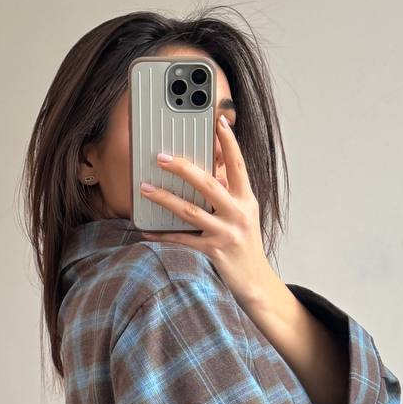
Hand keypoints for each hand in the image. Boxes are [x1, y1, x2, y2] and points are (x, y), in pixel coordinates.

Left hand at [137, 114, 274, 314]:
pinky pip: (182, 239)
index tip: (220, 121)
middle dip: (183, 168)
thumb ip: (229, 195)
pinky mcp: (214, 251)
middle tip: (161, 157)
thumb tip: (212, 175)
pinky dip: (162, 235)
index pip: (238, 166)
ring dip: (165, 198)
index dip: (229, 143)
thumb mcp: (244, 215)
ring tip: (146, 188)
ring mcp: (226, 233)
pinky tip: (146, 230)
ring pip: (191, 211)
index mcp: (246, 200)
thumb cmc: (245, 245)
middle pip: (208, 184)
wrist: (256, 282)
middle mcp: (238, 213)